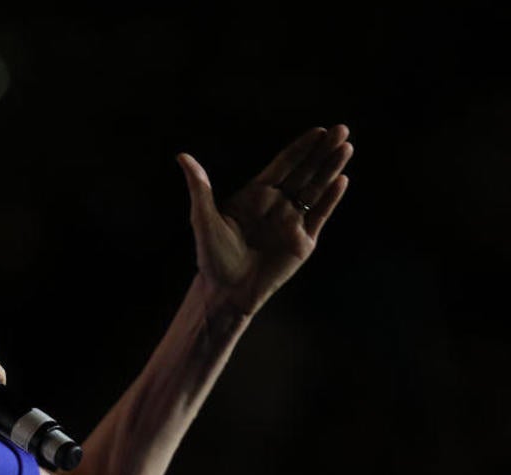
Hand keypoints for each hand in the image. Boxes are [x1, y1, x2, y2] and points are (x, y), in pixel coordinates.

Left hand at [177, 124, 352, 315]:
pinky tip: (342, 180)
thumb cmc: (213, 256)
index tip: (318, 131)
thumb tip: (182, 156)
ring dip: (331, 169)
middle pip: (304, 172)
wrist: (227, 290)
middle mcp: (277, 205)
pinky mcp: (303, 241)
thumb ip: (199, 186)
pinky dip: (331, 199)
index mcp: (255, 196)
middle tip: (341, 129)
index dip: (301, 148)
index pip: (283, 165)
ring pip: (316, 189)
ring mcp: (292, 222)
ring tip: (347, 147)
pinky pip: (319, 215)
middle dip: (322, 151)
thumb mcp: (203, 218)